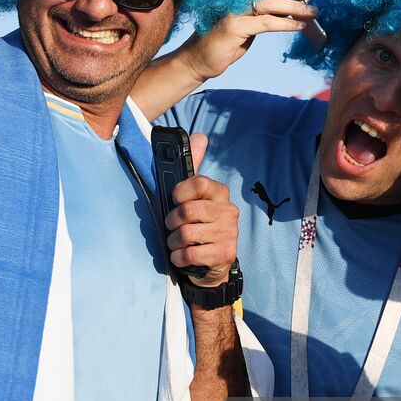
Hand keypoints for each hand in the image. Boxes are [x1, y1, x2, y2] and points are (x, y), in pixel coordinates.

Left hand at [164, 134, 239, 289]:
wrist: (210, 264)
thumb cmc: (197, 225)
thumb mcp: (193, 197)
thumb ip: (193, 167)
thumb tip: (200, 137)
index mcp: (220, 193)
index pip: (200, 183)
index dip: (181, 192)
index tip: (174, 199)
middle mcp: (228, 211)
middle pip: (187, 211)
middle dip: (171, 222)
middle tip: (172, 227)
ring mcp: (229, 233)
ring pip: (186, 233)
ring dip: (173, 241)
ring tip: (177, 243)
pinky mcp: (225, 253)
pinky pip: (190, 253)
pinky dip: (179, 257)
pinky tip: (182, 256)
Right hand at [175, 0, 318, 81]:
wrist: (199, 59)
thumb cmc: (225, 40)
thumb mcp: (247, 20)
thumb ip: (264, 9)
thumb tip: (290, 2)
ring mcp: (231, 8)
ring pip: (269, 2)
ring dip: (295, 7)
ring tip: (312, 12)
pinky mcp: (233, 26)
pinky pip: (267, 22)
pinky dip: (286, 23)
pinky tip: (299, 26)